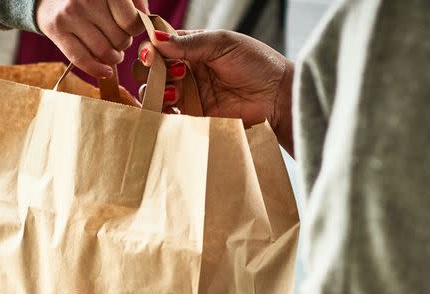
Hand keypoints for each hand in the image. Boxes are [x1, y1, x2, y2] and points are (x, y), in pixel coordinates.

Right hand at [36, 0, 148, 77]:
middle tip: (117, 38)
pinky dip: (98, 70)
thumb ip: (135, 1)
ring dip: (113, 57)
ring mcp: (70, 14)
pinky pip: (82, 60)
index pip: (131, 21)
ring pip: (104, 52)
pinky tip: (106, 71)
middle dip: (123, 43)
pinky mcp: (57, 30)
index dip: (136, 29)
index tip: (131, 28)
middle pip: (119, 38)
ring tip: (113, 52)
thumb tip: (146, 20)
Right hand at [137, 29, 294, 152]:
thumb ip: (188, 43)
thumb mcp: (222, 44)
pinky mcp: (194, 117)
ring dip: (158, 90)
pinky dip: (162, 112)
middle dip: (151, 70)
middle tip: (168, 71)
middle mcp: (187, 71)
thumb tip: (155, 40)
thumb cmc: (257, 64)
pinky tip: (174, 106)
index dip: (151, 48)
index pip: (161, 45)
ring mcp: (190, 95)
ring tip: (177, 90)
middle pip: (152, 70)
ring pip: (156, 93)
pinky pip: (169, 116)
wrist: (278, 98)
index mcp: (193, 48)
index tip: (152, 52)